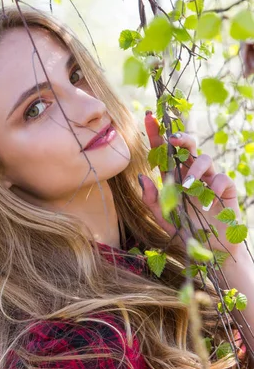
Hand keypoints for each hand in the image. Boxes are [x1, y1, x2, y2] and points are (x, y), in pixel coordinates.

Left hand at [139, 111, 245, 260]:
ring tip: (187, 187)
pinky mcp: (226, 188)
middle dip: (181, 138)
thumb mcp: (164, 217)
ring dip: (194, 169)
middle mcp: (191, 173)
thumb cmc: (186, 230)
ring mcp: (209, 179)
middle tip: (172, 139)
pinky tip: (207, 200)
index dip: (157, 134)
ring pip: (204, 158)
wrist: (209, 250)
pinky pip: (221, 178)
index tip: (149, 118)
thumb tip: (142, 177)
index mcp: (174, 177)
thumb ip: (152, 200)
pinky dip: (213, 186)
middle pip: (187, 146)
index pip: (164, 152)